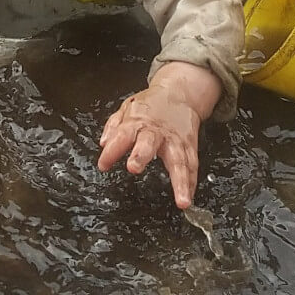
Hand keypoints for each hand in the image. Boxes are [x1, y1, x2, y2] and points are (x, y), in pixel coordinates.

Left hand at [97, 61, 218, 207]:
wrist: (180, 93)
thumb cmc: (151, 105)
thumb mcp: (127, 108)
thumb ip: (114, 126)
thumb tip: (104, 143)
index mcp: (137, 121)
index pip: (121, 135)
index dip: (111, 150)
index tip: (103, 164)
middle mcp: (156, 132)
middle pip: (148, 143)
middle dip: (141, 155)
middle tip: (133, 168)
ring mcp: (175, 140)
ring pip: (179, 161)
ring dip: (180, 182)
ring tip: (181, 200)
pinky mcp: (190, 146)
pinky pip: (191, 166)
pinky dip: (191, 183)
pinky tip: (188, 198)